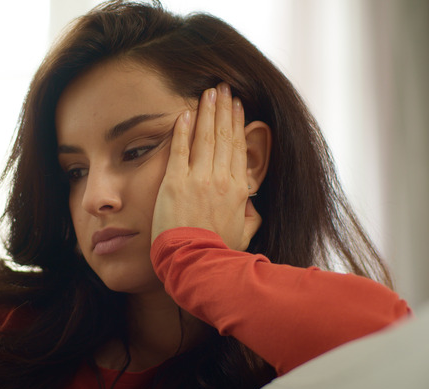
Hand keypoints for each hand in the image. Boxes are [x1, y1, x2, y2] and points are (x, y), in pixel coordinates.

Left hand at [152, 83, 261, 249]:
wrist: (194, 261)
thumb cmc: (217, 252)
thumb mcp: (244, 234)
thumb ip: (250, 217)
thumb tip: (253, 208)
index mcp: (239, 190)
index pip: (239, 148)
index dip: (238, 124)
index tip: (237, 106)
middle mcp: (221, 179)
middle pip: (224, 136)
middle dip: (224, 109)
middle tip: (223, 87)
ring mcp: (198, 179)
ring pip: (205, 137)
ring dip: (207, 111)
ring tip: (209, 91)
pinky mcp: (175, 183)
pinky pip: (180, 149)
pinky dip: (182, 130)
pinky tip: (185, 113)